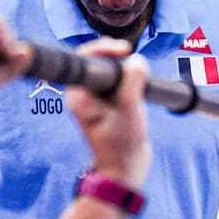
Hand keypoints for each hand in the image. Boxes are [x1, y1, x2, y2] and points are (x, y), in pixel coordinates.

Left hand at [65, 39, 152, 189]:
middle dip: (120, 62)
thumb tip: (137, 60)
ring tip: (138, 90)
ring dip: (128, 74)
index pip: (86, 59)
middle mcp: (83, 95)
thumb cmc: (121, 146)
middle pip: (100, 62)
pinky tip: (139, 95)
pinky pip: (119, 83)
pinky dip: (131, 83)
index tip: (125, 51)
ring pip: (112, 72)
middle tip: (137, 68)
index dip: (105, 49)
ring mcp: (95, 99)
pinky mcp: (108, 103)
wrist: (126, 170)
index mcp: (79, 96)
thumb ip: (132, 81)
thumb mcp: (130, 110)